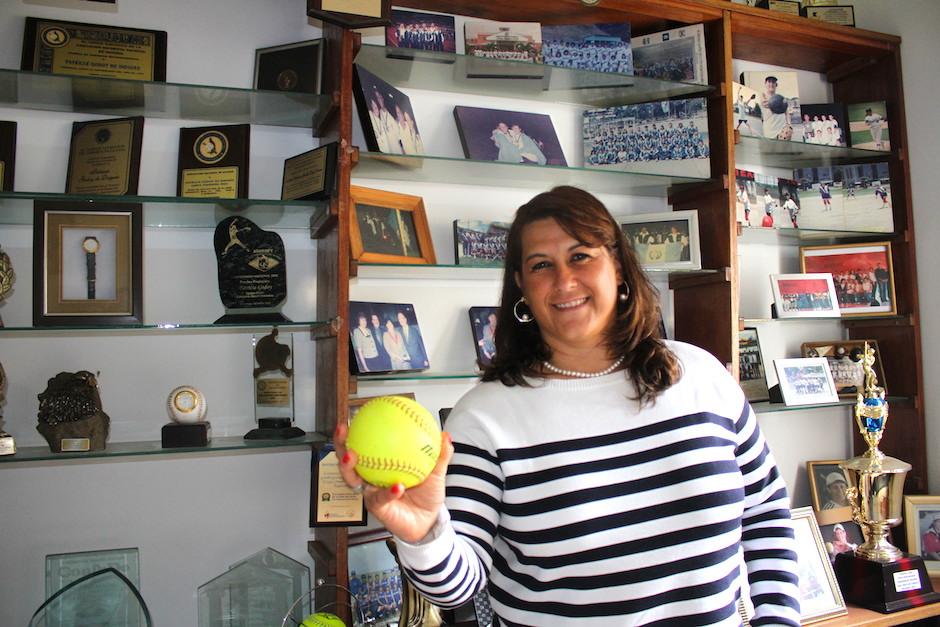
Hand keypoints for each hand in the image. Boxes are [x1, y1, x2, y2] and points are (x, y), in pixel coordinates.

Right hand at [334, 422, 453, 543]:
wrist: (428, 521)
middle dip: (340, 445)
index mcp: (380, 464)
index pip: (363, 445)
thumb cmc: (427, 495)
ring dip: (349, 467)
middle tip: (343, 431)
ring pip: (353, 479)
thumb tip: (446, 435)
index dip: (355, 431)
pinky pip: (380, 498)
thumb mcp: (436, 472)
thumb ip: (440, 454)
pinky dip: (389, 492)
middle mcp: (370, 477)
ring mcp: (371, 492)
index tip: (354, 415)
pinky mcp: (377, 508)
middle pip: (347, 460)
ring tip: (353, 456)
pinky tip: (396, 486)